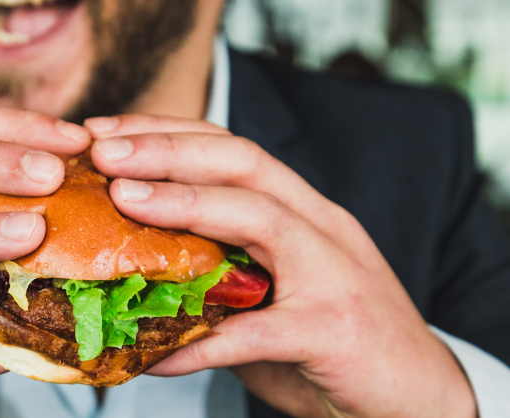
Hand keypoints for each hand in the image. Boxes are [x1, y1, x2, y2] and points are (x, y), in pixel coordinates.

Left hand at [85, 115, 475, 417]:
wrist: (421, 400)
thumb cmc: (335, 343)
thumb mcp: (275, 291)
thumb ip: (221, 274)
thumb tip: (134, 270)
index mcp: (303, 212)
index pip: (232, 149)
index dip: (167, 132)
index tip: (106, 133)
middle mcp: (322, 228)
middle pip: (243, 162)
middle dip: (168, 148)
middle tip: (102, 150)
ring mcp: (334, 274)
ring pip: (259, 216)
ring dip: (185, 202)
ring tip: (123, 199)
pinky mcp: (335, 331)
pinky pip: (256, 332)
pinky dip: (201, 341)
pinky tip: (153, 353)